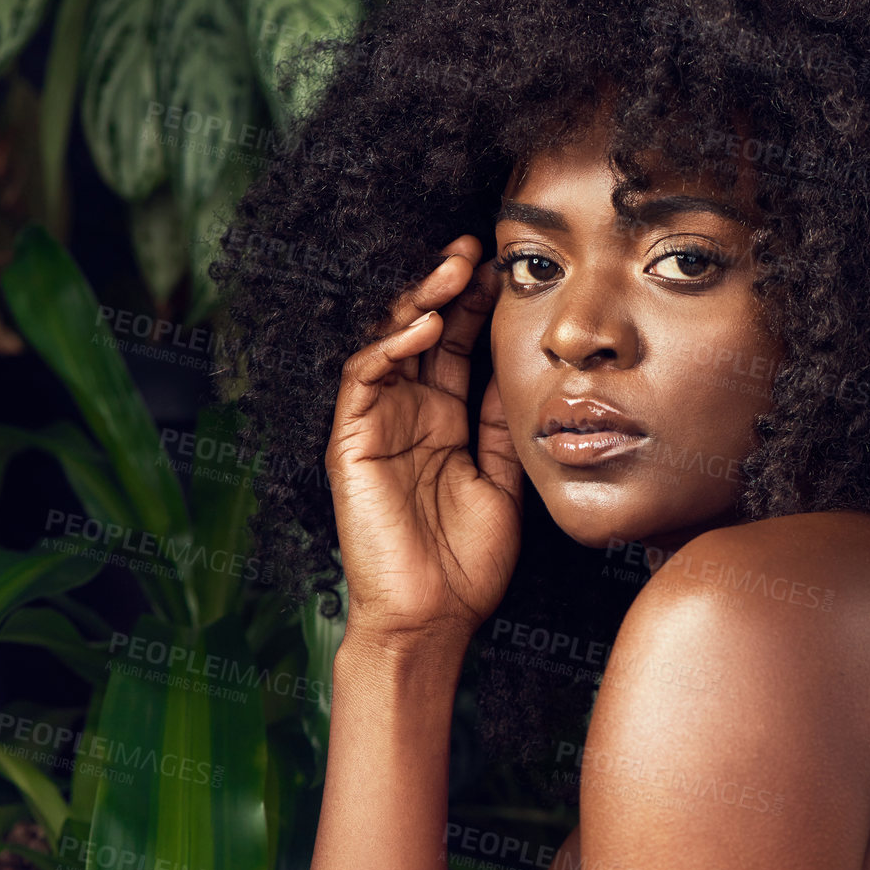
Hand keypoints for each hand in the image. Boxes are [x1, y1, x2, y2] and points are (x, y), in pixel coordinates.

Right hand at [325, 234, 521, 672]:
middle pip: (422, 332)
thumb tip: (520, 368)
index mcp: (442, 421)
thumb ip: (502, 424)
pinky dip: (388, 348)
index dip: (474, 305)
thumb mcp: (502, 480)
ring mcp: (375, 426)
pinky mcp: (349, 444)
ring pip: (388, 344)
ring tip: (451, 270)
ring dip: (416, 302)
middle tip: (475, 248)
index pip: (455, 346)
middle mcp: (406, 415)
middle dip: (446, 286)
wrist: (433, 620)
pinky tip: (420, 326)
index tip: (506, 269)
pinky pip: (363, 380)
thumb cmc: (467, 563)